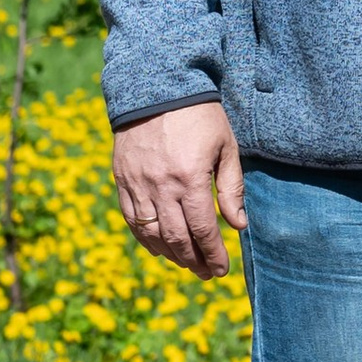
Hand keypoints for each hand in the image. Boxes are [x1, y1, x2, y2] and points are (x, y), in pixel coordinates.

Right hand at [112, 104, 245, 277]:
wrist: (157, 88)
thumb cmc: (200, 116)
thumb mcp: (225, 147)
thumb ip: (232, 187)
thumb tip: (238, 225)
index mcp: (190, 178)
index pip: (202, 229)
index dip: (213, 253)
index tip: (222, 269)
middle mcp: (161, 187)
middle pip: (176, 238)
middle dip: (193, 261)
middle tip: (207, 273)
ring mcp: (138, 185)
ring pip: (152, 234)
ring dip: (170, 255)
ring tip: (187, 264)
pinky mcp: (122, 180)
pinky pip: (131, 219)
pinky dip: (145, 238)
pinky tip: (158, 249)